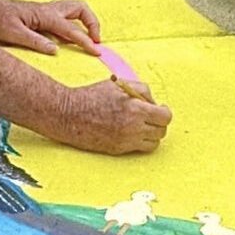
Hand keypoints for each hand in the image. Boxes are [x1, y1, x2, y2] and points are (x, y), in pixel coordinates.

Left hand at [0, 0, 101, 54]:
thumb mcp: (13, 34)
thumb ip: (36, 42)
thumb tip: (55, 50)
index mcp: (44, 15)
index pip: (71, 29)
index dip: (86, 41)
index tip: (97, 53)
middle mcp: (47, 10)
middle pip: (80, 9)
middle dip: (92, 23)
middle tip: (96, 41)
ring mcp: (44, 11)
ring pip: (73, 9)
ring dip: (84, 21)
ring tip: (87, 38)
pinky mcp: (40, 15)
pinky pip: (63, 16)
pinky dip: (73, 23)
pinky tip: (67, 38)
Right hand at [53, 79, 171, 154]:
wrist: (69, 115)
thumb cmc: (92, 96)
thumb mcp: (119, 84)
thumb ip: (142, 90)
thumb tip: (154, 102)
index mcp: (135, 109)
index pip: (165, 117)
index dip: (164, 112)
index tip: (160, 109)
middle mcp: (133, 128)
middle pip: (161, 131)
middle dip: (159, 123)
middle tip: (151, 117)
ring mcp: (126, 141)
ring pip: (153, 143)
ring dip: (151, 134)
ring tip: (141, 125)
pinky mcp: (118, 149)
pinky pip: (139, 149)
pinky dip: (140, 142)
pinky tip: (131, 132)